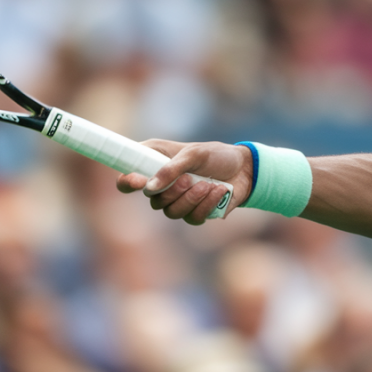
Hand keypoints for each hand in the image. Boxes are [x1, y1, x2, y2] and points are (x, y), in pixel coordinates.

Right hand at [116, 140, 254, 224]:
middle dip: (173, 191)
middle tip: (189, 178)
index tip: (137, 181)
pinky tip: (219, 191)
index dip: (126, 182)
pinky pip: (193, 218)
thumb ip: (170, 168)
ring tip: (207, 185)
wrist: (244, 168)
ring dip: (191, 198)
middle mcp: (163, 187)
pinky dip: (206, 204)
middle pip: (154, 201)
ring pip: (173, 212)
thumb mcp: (193, 153)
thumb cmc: (215, 155)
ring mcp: (179, 202)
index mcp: (155, 166)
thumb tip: (150, 187)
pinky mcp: (196, 214)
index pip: (127, 180)